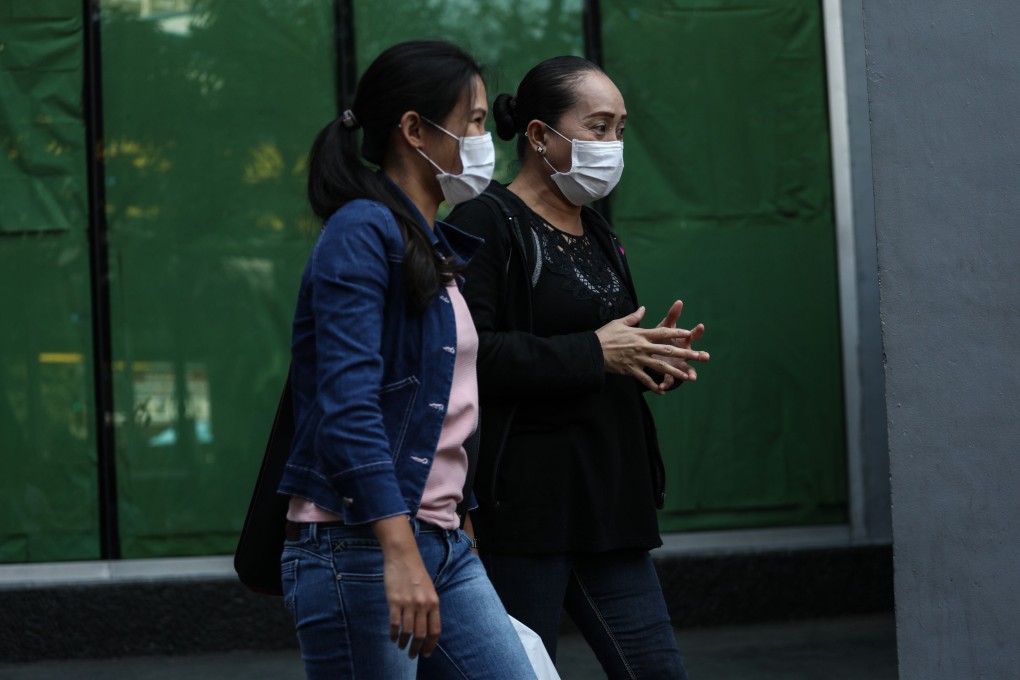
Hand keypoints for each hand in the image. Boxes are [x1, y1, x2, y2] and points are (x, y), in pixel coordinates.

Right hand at [372, 516, 440, 658]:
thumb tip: (426, 628)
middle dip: (416, 649)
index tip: (426, 653)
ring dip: (403, 643)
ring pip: (407, 632)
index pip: (435, 630)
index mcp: (434, 602)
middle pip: (421, 634)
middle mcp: (423, 605)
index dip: (431, 645)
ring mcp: (408, 603)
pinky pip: (394, 624)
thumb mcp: (429, 590)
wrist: (403, 556)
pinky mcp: (394, 601)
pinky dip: (393, 634)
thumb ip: (429, 607)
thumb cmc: (416, 573)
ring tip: (400, 646)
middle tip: (411, 655)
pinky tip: (392, 637)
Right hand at [596, 306, 706, 394]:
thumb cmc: (605, 335)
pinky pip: (645, 380)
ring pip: (660, 367)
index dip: (677, 332)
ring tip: (688, 377)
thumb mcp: (619, 323)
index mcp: (641, 334)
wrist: (592, 351)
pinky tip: (663, 391)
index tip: (689, 333)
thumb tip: (643, 309)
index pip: (663, 332)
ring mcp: (638, 360)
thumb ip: (634, 317)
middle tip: (699, 356)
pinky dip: (654, 386)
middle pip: (667, 350)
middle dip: (685, 354)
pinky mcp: (631, 370)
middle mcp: (642, 347)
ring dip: (676, 372)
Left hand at [652, 300, 709, 390]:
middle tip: (705, 356)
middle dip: (700, 355)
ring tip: (692, 377)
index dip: (697, 331)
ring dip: (690, 374)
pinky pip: (669, 380)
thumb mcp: (665, 328)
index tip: (700, 326)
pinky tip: (662, 387)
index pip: (692, 334)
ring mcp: (679, 365)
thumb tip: (679, 301)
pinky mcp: (670, 374)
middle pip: (695, 354)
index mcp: (683, 341)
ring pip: (687, 370)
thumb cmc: (663, 338)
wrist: (654, 354)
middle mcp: (684, 353)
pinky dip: (666, 384)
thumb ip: (672, 316)